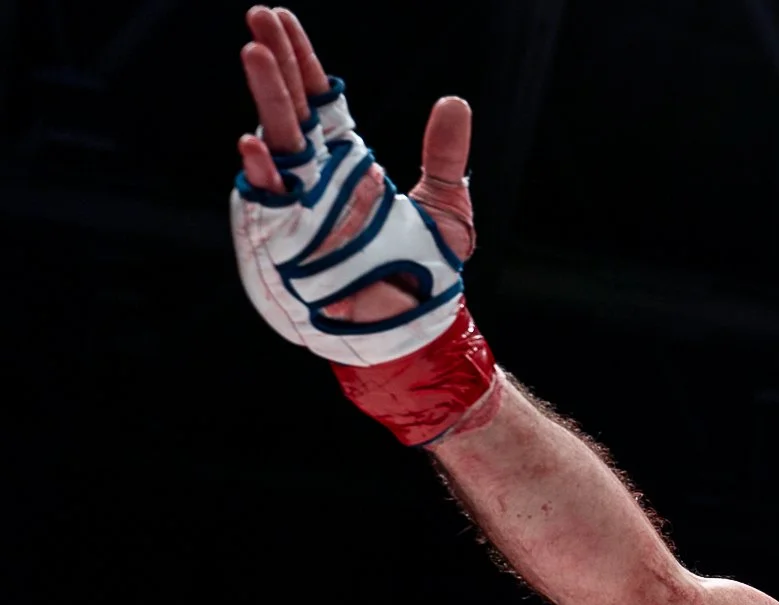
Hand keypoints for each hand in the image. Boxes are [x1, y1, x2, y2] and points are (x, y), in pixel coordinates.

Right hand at [235, 6, 474, 324]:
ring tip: (253, 51)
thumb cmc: (424, 274)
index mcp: (346, 162)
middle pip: (290, 109)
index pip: (316, 98)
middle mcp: (316, 177)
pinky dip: (261, 174)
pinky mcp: (288, 240)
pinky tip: (252, 143)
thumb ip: (445, 157)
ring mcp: (299, 205)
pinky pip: (270, 203)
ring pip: (276, 143)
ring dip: (264, 100)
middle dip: (273, 63)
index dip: (299, 59)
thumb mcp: (446, 208)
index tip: (281, 18)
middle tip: (259, 15)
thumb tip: (456, 101)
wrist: (416, 329)